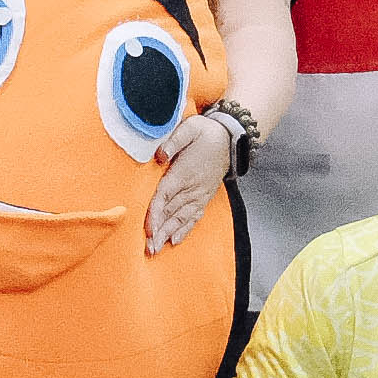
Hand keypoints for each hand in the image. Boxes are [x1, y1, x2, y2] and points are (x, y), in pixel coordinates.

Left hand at [145, 110, 236, 252]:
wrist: (230, 137)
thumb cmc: (206, 132)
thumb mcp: (190, 128)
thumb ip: (174, 141)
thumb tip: (159, 155)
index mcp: (184, 173)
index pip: (166, 196)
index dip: (156, 214)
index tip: (148, 229)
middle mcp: (192, 187)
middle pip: (172, 213)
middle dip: (159, 231)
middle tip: (148, 248)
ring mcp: (199, 194)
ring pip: (182, 218)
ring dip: (169, 234)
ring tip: (157, 249)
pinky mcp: (204, 196)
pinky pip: (194, 216)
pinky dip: (185, 229)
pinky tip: (175, 240)